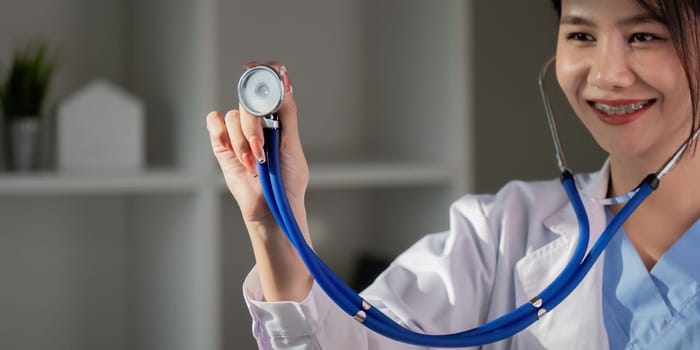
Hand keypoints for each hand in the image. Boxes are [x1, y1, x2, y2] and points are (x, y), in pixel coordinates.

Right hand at [207, 63, 308, 227]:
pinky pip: (214, 123)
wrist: (271, 207)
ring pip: (233, 117)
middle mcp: (257, 121)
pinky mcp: (222, 145)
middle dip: (254, 126)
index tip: (257, 67)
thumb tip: (285, 84)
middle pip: (248, 101)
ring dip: (243, 142)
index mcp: (277, 117)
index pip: (268, 86)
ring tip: (255, 163)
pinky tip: (238, 156)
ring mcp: (239, 132)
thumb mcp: (292, 146)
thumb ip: (287, 115)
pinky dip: (223, 135)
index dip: (263, 73)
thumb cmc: (287, 181)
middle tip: (261, 148)